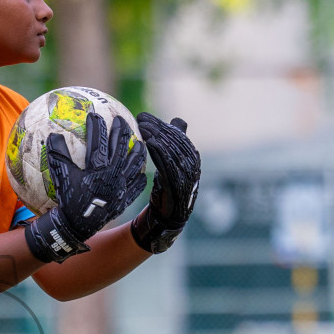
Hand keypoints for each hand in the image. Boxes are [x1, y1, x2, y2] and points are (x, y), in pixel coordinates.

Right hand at [24, 112, 147, 263]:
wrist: (77, 227)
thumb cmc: (67, 201)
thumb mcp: (60, 177)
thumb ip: (58, 155)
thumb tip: (52, 135)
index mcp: (98, 168)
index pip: (98, 141)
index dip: (96, 126)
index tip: (94, 114)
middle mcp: (113, 175)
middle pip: (121, 147)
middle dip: (121, 130)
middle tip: (122, 119)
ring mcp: (121, 187)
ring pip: (134, 164)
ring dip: (138, 151)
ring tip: (141, 142)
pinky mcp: (124, 200)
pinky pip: (136, 187)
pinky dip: (140, 178)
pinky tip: (142, 174)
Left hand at [131, 113, 200, 253]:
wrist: (167, 217)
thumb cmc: (167, 188)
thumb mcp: (170, 163)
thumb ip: (175, 144)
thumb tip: (178, 120)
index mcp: (192, 158)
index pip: (177, 136)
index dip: (161, 125)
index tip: (145, 116)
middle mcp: (192, 166)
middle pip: (174, 141)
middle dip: (157, 128)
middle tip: (141, 119)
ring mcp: (186, 176)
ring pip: (171, 151)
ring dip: (156, 137)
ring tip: (142, 127)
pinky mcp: (177, 185)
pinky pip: (168, 165)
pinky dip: (159, 152)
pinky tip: (148, 142)